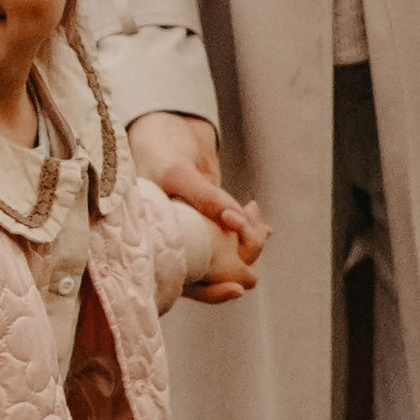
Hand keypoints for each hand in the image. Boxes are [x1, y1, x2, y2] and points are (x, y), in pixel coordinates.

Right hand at [130, 112, 266, 303]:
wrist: (162, 128)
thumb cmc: (156, 152)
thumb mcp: (177, 173)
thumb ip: (205, 197)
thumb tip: (236, 221)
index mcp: (157, 247)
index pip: (187, 283)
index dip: (212, 291)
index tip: (238, 288)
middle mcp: (175, 246)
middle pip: (214, 271)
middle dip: (241, 256)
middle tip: (256, 228)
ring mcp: (193, 235)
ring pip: (227, 253)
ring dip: (248, 239)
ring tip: (253, 211)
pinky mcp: (207, 220)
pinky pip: (230, 234)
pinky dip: (247, 229)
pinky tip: (262, 223)